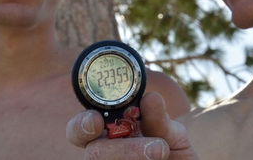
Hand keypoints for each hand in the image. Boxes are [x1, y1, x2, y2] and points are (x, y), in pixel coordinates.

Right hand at [66, 92, 197, 159]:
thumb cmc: (170, 148)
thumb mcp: (170, 132)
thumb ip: (158, 118)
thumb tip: (149, 98)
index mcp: (107, 131)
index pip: (82, 126)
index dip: (82, 123)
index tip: (96, 120)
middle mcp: (104, 152)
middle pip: (93, 153)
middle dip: (125, 149)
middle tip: (158, 148)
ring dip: (136, 157)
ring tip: (163, 153)